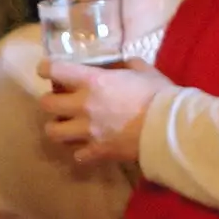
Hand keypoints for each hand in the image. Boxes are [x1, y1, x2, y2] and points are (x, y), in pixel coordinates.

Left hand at [38, 58, 174, 163]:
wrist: (172, 129)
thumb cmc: (160, 94)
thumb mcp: (142, 69)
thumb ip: (124, 65)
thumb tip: (116, 65)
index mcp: (93, 81)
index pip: (55, 70)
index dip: (46, 68)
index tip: (46, 69)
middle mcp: (83, 105)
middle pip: (46, 104)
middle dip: (50, 101)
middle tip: (60, 100)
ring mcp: (88, 131)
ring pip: (53, 132)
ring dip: (57, 127)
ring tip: (66, 125)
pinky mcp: (97, 151)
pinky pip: (76, 154)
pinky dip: (79, 151)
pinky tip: (87, 146)